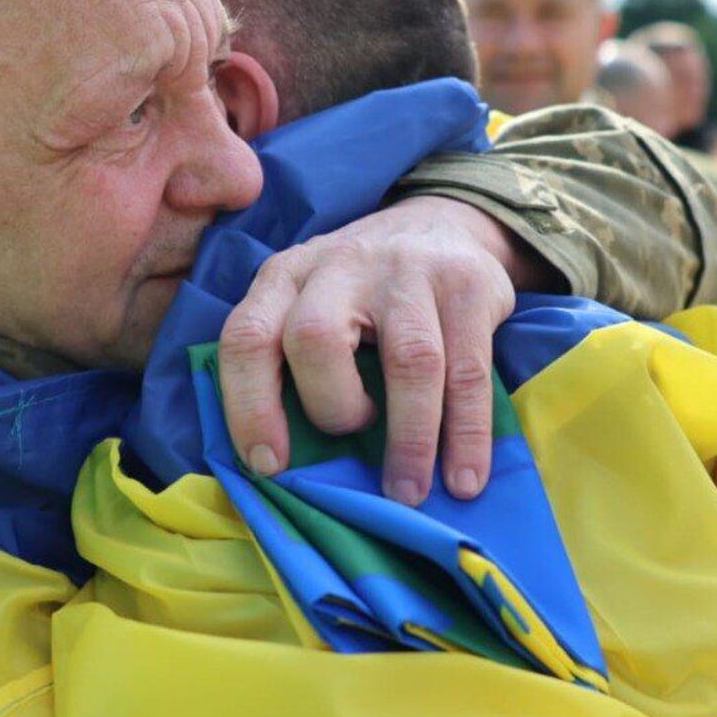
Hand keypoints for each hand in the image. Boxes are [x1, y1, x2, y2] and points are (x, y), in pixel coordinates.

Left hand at [219, 196, 531, 503]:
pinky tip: (464, 477)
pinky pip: (468, 372)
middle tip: (351, 441)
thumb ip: (288, 363)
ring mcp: (408, 271)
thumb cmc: (360, 295)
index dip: (250, 407)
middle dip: (332, 409)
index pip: (247, 337)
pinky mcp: (467, 285)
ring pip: (409, 361)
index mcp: (285, 277)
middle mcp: (340, 265)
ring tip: (410, 493)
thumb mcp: (309, 305)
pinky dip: (467, 434)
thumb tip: (285, 470)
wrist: (438, 223)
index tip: (270, 466)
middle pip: (317, 339)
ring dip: (410, 439)